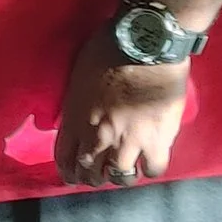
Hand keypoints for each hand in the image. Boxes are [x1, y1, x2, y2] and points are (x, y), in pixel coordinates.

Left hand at [55, 31, 190, 187]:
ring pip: (119, 177)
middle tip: (99, 175)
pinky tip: (151, 160)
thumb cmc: (110, 48)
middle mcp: (98, 137)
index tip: (72, 176)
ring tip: (125, 169)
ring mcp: (127, 143)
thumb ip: (77, 102)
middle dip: (92, 176)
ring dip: (120, 175)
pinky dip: (151, 167)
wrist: (145, 44)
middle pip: (90, 172)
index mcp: (76, 119)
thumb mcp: (78, 75)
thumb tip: (78, 114)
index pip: (65, 158)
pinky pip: (152, 169)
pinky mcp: (156, 141)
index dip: (68, 171)